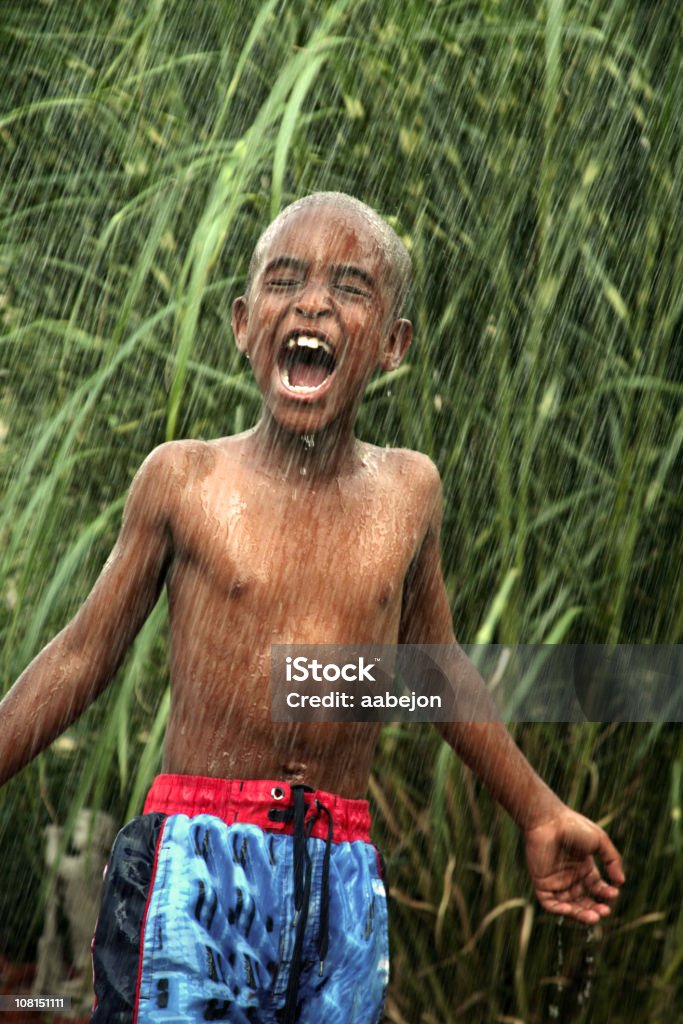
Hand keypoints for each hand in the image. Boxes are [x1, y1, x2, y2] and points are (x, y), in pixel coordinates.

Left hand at [524, 809, 624, 923]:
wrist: (548, 820)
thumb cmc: (573, 826)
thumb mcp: (600, 841)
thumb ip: (612, 860)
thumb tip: (621, 882)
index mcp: (582, 866)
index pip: (595, 888)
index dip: (605, 893)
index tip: (614, 893)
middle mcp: (569, 875)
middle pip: (583, 901)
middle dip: (595, 909)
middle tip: (605, 912)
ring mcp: (555, 880)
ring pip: (569, 905)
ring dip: (581, 915)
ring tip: (594, 917)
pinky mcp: (541, 882)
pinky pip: (550, 903)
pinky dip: (560, 910)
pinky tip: (572, 910)